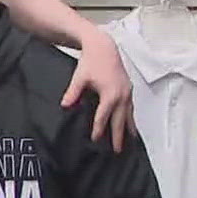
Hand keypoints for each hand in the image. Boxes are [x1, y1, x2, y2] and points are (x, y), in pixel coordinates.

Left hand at [61, 30, 134, 153]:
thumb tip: (65, 106)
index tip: (95, 139)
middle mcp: (122, 95)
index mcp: (110, 94)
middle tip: (117, 150)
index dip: (98, 129)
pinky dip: (131, 117)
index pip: (103, 116)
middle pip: (120, 119)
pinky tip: (130, 123)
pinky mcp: (128, 88)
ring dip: (129, 128)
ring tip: (130, 140)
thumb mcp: (79, 78)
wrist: (103, 47)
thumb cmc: (90, 62)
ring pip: (129, 114)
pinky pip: (131, 107)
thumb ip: (73, 93)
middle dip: (118, 135)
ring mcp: (127, 92)